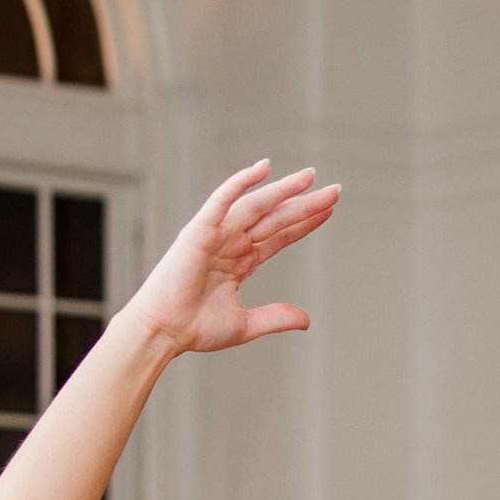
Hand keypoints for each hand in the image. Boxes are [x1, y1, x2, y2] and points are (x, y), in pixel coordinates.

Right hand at [127, 162, 340, 357]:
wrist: (164, 331)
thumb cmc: (195, 329)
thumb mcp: (246, 325)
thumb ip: (276, 317)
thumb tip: (307, 320)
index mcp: (242, 261)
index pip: (280, 235)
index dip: (305, 222)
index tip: (329, 210)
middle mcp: (232, 243)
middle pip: (276, 217)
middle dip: (305, 204)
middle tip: (335, 190)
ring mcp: (217, 234)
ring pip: (257, 205)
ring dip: (284, 190)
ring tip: (311, 177)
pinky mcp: (200, 231)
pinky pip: (223, 199)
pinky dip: (241, 182)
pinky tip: (264, 168)